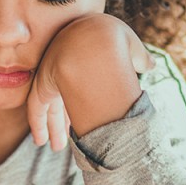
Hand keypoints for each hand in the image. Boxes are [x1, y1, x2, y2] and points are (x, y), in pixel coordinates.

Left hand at [27, 14, 154, 144]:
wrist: (99, 37)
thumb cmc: (120, 42)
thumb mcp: (133, 50)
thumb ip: (139, 58)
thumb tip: (150, 65)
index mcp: (85, 61)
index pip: (80, 86)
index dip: (81, 105)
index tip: (85, 120)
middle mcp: (65, 69)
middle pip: (62, 100)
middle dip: (64, 122)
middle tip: (65, 141)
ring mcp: (51, 77)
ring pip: (49, 108)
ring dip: (53, 129)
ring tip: (56, 147)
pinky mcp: (42, 85)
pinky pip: (35, 109)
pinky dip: (38, 125)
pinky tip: (40, 141)